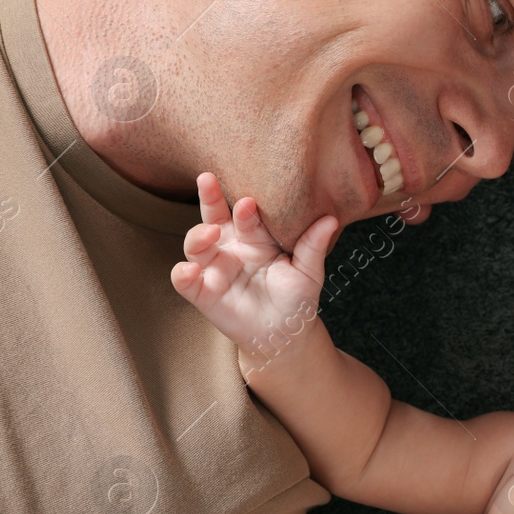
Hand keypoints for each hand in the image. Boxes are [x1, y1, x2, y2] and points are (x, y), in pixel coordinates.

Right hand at [170, 172, 336, 370]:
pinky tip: (190, 270)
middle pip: (213, 217)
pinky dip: (182, 274)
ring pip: (196, 245)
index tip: (251, 202)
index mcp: (256, 238)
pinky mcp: (203, 293)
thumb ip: (313, 246)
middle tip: (207, 179)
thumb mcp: (309, 271)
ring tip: (211, 233)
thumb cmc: (297, 298)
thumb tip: (331, 219)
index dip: (246, 208)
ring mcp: (215, 269)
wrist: (286, 334)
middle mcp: (231, 248)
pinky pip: (184, 281)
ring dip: (198, 235)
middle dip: (209, 198)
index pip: (245, 215)